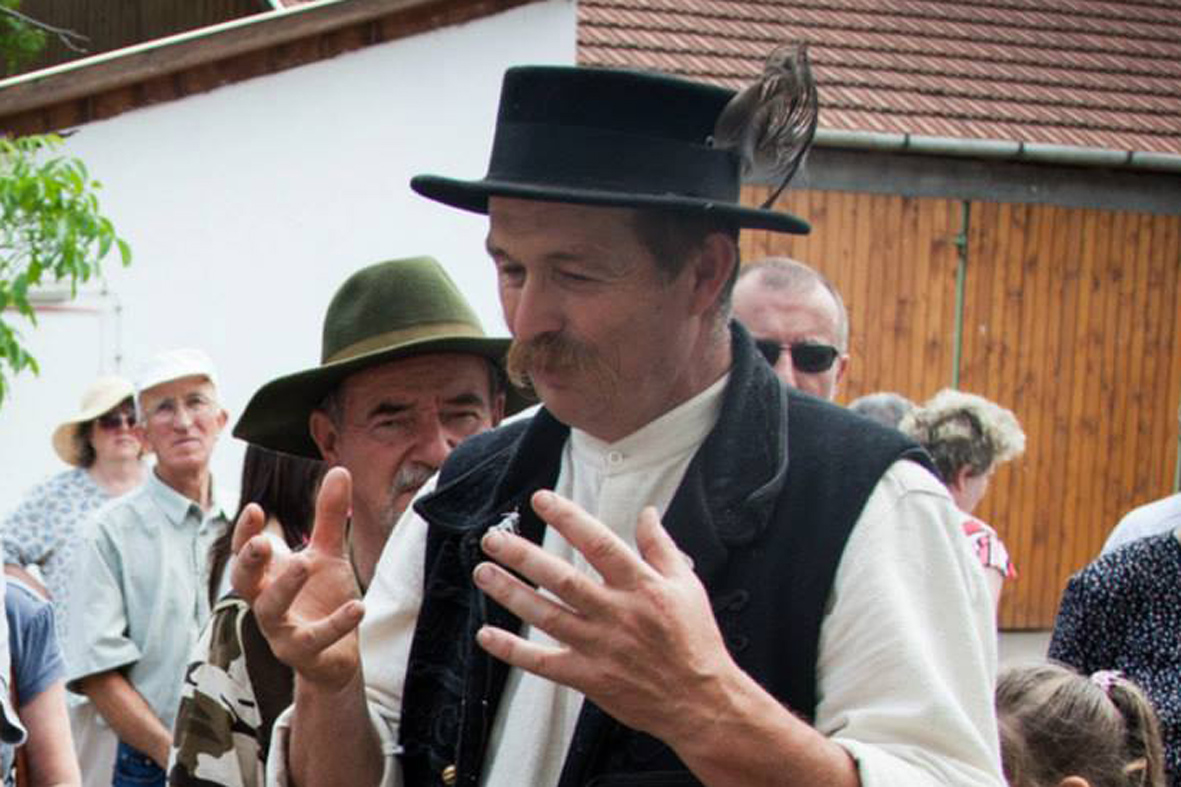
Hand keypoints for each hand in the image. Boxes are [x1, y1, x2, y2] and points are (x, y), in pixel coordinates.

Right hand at [232, 466, 364, 690]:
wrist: (337, 654)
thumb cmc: (322, 599)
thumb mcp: (329, 554)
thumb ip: (330, 517)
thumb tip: (340, 469)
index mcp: (267, 577)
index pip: (246, 552)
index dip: (246, 532)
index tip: (256, 508)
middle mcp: (265, 603)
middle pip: (243, 582)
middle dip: (249, 560)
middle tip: (262, 541)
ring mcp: (281, 631)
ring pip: (270, 612)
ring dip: (284, 587)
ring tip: (305, 563)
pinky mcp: (303, 653)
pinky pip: (315, 639)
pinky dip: (336, 623)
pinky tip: (358, 606)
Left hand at [472, 490, 737, 745]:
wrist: (701, 701)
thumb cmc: (696, 640)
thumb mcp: (687, 586)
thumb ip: (662, 548)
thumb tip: (647, 513)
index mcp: (640, 586)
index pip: (598, 543)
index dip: (568, 519)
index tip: (541, 499)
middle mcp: (615, 613)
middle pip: (561, 579)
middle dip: (523, 556)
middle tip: (492, 538)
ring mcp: (599, 647)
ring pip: (546, 616)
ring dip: (510, 593)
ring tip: (483, 572)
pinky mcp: (588, 678)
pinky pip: (543, 663)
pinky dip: (512, 650)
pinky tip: (486, 635)